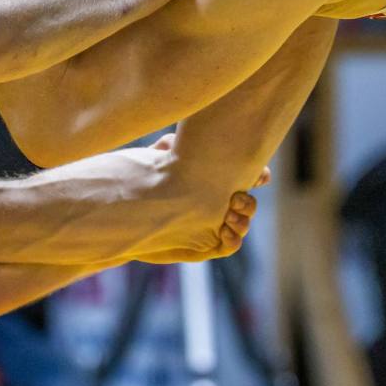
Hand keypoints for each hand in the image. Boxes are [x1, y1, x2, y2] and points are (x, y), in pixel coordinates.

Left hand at [136, 132, 267, 263]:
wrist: (126, 216)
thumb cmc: (141, 184)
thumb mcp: (152, 161)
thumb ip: (166, 148)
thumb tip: (174, 141)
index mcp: (212, 180)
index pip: (244, 175)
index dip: (257, 174)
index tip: (259, 174)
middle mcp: (217, 202)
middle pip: (247, 200)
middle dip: (248, 200)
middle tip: (236, 197)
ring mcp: (214, 224)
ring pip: (242, 222)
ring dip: (243, 219)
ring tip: (230, 216)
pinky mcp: (206, 245)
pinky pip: (229, 244)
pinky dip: (234, 239)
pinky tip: (226, 231)